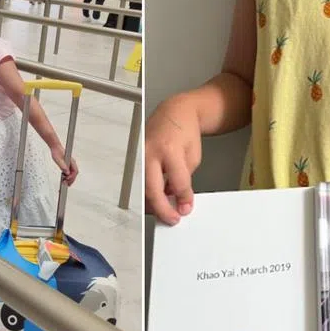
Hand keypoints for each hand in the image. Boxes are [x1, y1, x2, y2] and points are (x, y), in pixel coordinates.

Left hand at [51, 147, 78, 184]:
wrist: (55, 147)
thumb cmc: (57, 151)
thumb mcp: (58, 160)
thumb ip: (63, 166)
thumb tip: (67, 173)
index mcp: (71, 161)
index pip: (75, 171)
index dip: (71, 177)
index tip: (67, 180)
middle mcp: (72, 163)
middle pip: (75, 173)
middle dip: (71, 180)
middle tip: (67, 185)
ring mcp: (70, 163)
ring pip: (73, 173)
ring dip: (70, 178)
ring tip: (66, 183)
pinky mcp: (67, 164)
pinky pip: (70, 171)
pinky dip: (68, 176)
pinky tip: (64, 178)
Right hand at [144, 96, 200, 225]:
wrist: (174, 112)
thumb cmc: (185, 130)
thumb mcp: (193, 156)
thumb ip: (185, 180)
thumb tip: (179, 201)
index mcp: (170, 149)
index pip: (177, 183)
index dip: (184, 200)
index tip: (186, 208)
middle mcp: (151, 152)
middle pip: (153, 189)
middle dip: (163, 209)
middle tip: (173, 218)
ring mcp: (140, 154)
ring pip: (142, 188)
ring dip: (153, 204)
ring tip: (165, 211)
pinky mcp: (136, 157)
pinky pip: (140, 181)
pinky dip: (148, 193)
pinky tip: (156, 198)